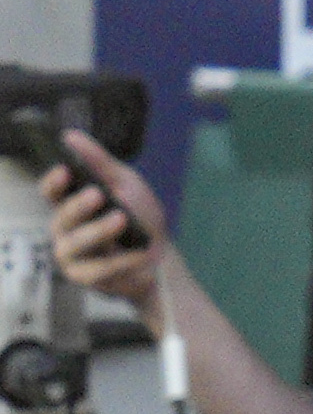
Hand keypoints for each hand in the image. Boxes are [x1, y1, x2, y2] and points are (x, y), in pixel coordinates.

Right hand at [42, 133, 162, 309]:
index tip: (65, 171)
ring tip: (121, 220)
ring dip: (99, 231)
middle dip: (78, 206)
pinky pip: (98, 269)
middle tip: (97, 195)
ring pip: (75, 243)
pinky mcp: (85, 277)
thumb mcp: (124, 183)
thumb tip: (70, 136)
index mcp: (71, 203)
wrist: (160, 254)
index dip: (53, 183)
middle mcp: (65, 229)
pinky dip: (121, 260)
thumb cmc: (137, 215)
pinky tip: (138, 252)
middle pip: (62, 217)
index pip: (51, 192)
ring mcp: (72, 255)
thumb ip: (99, 162)